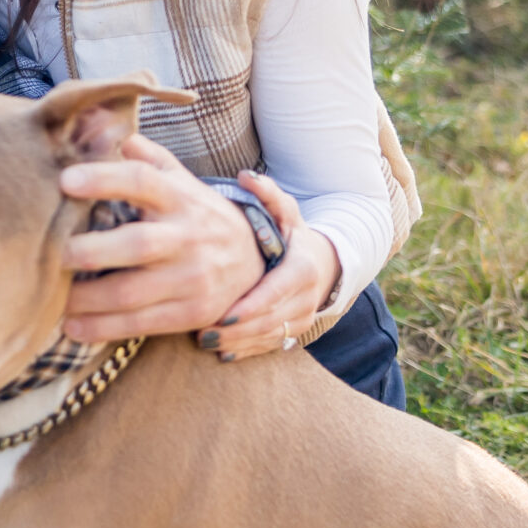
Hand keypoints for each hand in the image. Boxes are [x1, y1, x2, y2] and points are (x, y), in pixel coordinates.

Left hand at [57, 135, 266, 343]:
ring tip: (54, 296)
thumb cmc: (198, 214)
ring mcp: (191, 277)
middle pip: (137, 244)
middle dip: (93, 250)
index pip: (142, 180)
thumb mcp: (180, 179)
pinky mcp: (192, 312)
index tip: (65, 180)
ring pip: (134, 291)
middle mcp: (186, 236)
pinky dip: (103, 327)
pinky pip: (143, 323)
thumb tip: (111, 128)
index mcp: (179, 196)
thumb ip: (147, 156)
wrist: (254, 259)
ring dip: (88, 298)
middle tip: (56, 252)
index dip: (104, 178)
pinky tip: (72, 327)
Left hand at [208, 169, 341, 362]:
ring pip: (270, 336)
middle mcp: (307, 297)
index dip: (251, 305)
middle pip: (271, 319)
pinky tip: (221, 351)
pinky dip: (247, 350)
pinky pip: (271, 346)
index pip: (276, 291)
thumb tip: (246, 176)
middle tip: (202, 331)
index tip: (224, 313)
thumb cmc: (295, 234)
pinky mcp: (296, 332)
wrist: (325, 262)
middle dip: (238, 329)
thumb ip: (268, 195)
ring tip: (205, 341)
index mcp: (304, 268)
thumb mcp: (286, 211)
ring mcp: (303, 318)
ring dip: (238, 341)